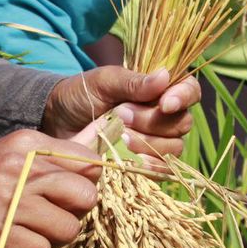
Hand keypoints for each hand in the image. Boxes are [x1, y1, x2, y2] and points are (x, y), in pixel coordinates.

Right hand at [0, 127, 104, 247]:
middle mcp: (19, 168)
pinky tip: (13, 245)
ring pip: (68, 228)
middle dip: (75, 214)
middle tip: (52, 218)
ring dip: (53, 239)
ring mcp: (6, 201)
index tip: (69, 196)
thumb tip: (98, 159)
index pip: (89, 163)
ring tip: (30, 233)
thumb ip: (49, 160)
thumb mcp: (7, 158)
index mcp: (26, 144)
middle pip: (86, 196)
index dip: (86, 184)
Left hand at [42, 65, 199, 159]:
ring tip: (119, 136)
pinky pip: (163, 171)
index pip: (190, 90)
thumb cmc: (82, 95)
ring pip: (174, 148)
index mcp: (159, 90)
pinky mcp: (146, 165)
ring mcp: (156, 142)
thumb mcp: (104, 82)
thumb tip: (165, 76)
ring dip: (148, 143)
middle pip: (181, 123)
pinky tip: (132, 160)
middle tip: (121, 115)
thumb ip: (133, 81)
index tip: (165, 103)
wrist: (57, 123)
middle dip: (153, 121)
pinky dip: (150, 166)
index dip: (183, 97)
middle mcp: (164, 116)